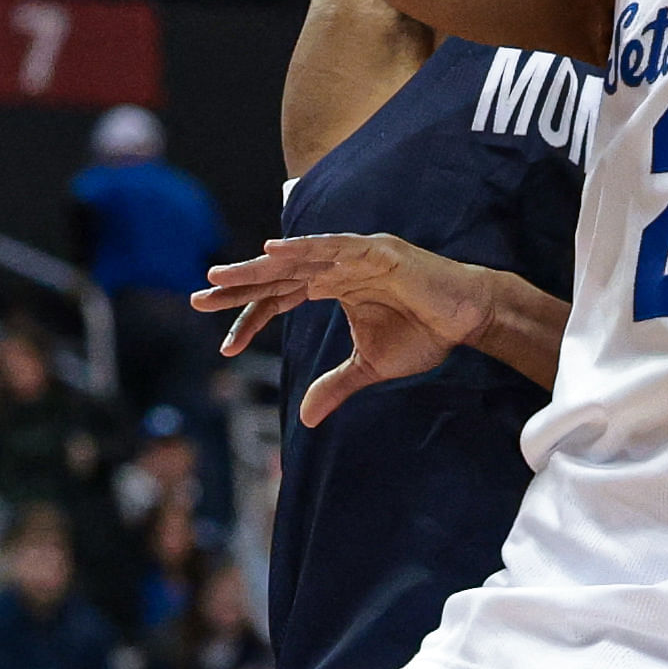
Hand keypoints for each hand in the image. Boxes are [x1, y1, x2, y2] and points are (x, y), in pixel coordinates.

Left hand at [194, 232, 495, 422]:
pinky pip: (332, 249)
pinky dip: (303, 249)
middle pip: (278, 276)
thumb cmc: (424, 334)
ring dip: (259, 267)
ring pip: (297, 260)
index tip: (225, 346)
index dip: (251, 320)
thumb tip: (306, 420)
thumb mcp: (370, 366)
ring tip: (221, 276)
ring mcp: (354, 256)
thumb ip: (336, 384)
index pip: (281, 300)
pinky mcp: (376, 251)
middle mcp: (337, 267)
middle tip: (199, 297)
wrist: (468, 319)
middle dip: (239, 286)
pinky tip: (273, 252)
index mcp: (333, 287)